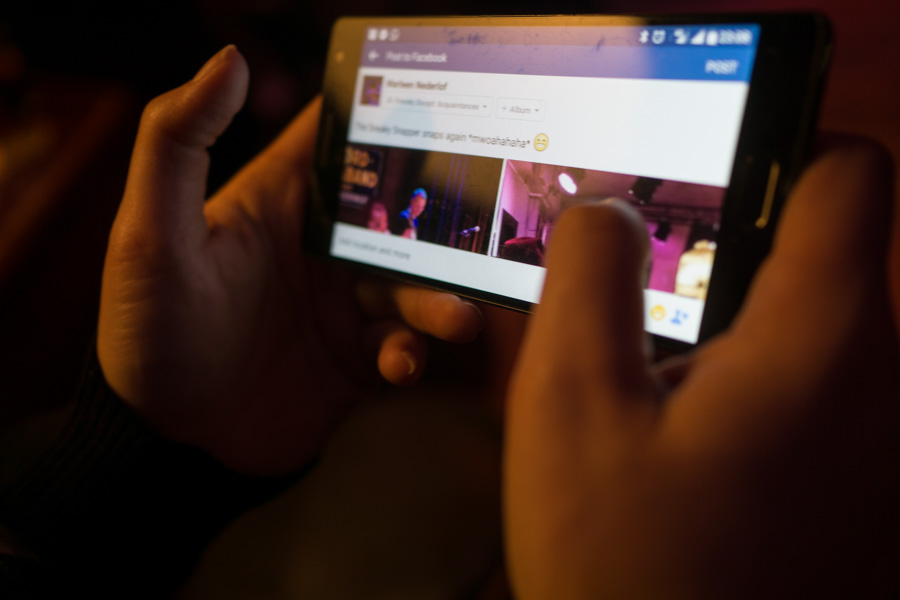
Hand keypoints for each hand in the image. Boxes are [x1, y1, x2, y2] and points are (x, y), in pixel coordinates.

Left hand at [97, 46, 481, 474]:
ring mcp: (342, 304)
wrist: (167, 439)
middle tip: (476, 233)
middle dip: (440, 223)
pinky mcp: (355, 358)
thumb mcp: (150, 233)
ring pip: (414, 285)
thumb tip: (230, 59)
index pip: (339, 139)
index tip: (444, 110)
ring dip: (440, 300)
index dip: (387, 119)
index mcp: (281, 201)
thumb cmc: (149, 328)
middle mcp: (320, 247)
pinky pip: (402, 346)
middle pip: (399, 216)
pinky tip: (399, 366)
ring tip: (459, 318)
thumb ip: (178, 142)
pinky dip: (410, 354)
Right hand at [505, 138, 899, 597]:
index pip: (850, 172)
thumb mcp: (568, 403)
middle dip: (732, 241)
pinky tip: (679, 421)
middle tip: (640, 287)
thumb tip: (609, 207)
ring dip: (733, 311)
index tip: (699, 173)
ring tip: (649, 364)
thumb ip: (587, 277)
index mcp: (819, 340)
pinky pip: (814, 379)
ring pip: (815, 313)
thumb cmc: (618, 558)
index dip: (779, 142)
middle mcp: (877, 377)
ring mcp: (876, 436)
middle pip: (828, 244)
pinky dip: (749, 366)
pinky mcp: (856, 478)